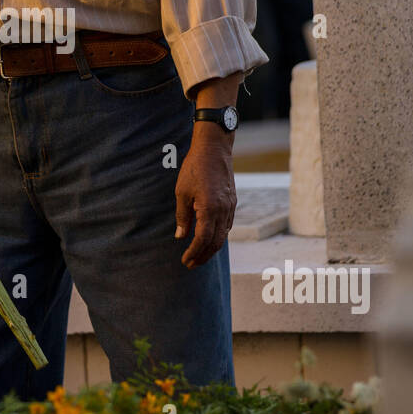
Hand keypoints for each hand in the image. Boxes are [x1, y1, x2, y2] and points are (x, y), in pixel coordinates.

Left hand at [174, 127, 236, 268]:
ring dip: (212, 248)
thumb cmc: (194, 168)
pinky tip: (210, 238)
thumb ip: (182, 216)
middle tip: (191, 264)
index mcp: (209, 209)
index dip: (194, 253)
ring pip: (223, 235)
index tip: (185, 260)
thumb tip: (180, 236)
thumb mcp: (182, 192)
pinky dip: (219, 236)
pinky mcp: (232, 202)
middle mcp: (223, 211)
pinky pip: (227, 225)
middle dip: (203, 256)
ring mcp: (230, 207)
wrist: (214, 149)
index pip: (202, 240)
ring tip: (199, 255)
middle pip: (216, 242)